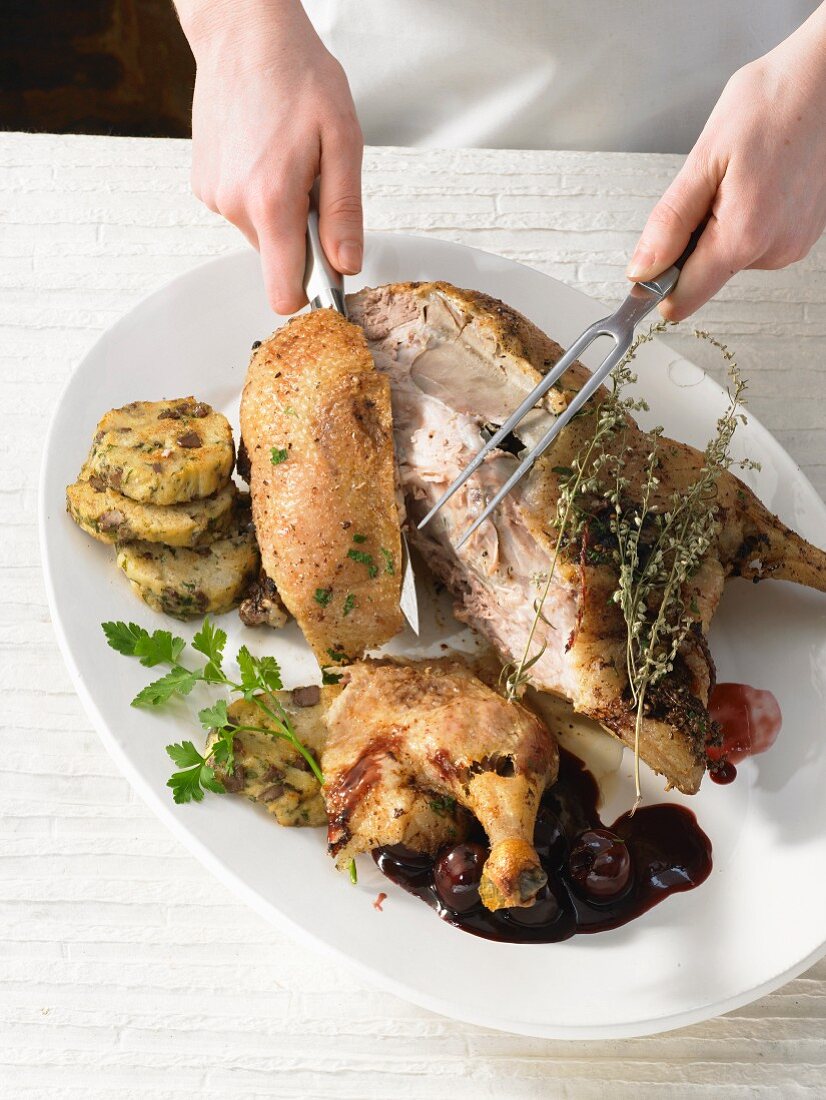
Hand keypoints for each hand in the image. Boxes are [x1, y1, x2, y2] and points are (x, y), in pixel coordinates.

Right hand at [179, 0, 362, 313]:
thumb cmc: (297, 75)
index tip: (329, 271)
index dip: (312, 290)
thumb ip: (344, 213)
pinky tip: (264, 152)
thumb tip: (347, 265)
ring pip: (261, 235)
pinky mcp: (203, 184)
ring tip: (287, 159)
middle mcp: (234, 205)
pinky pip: (242, 211)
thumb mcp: (342, 141)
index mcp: (271, 201)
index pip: (284, 292)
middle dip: (302, 236)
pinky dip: (259, 195)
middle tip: (313, 183)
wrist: (243, 32)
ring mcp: (213, 195)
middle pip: (278, 261)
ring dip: (281, 212)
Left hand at [627, 7, 825, 320]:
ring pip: (728, 257)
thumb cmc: (772, 103)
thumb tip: (641, 270)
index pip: (684, 298)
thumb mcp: (705, 160)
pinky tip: (756, 182)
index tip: (643, 269)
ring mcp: (792, 244)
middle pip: (704, 275)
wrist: (825, 78)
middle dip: (690, 242)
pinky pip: (754, 241)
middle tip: (708, 188)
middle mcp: (774, 250)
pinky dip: (743, 218)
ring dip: (718, 226)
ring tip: (739, 177)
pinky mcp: (801, 234)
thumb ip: (670, 223)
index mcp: (745, 237)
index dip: (655, 287)